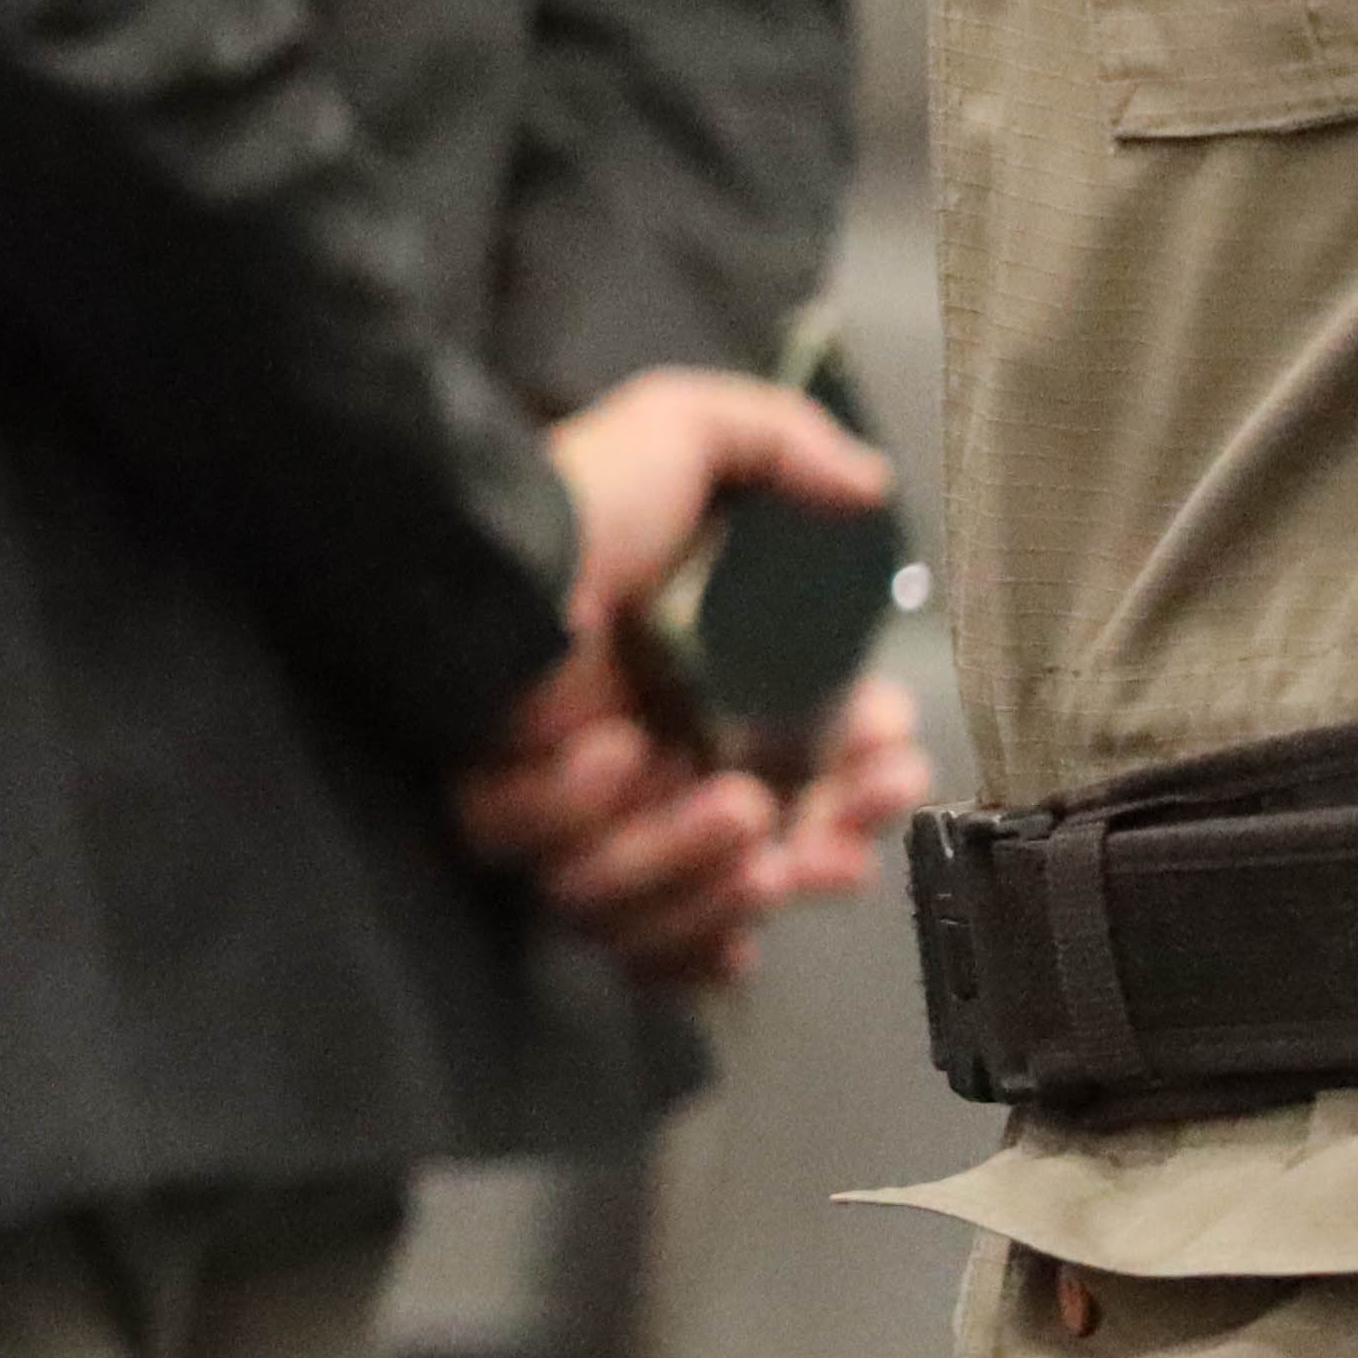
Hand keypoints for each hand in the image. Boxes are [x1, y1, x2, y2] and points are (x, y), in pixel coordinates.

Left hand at [453, 365, 903, 988]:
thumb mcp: (682, 431)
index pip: (827, 780)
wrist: (468, 549)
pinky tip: (624, 785)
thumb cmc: (575, 498)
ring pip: (689, 903)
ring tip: (728, 803)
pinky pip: (603, 926)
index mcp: (730, 699)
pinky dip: (631, 886)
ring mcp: (604, 822)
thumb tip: (870, 486)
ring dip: (719, 863)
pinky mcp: (535, 848)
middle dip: (826, 854)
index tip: (889, 763)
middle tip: (834, 833)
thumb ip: (781, 441)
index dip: (870, 787)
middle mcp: (675, 771)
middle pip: (777, 868)